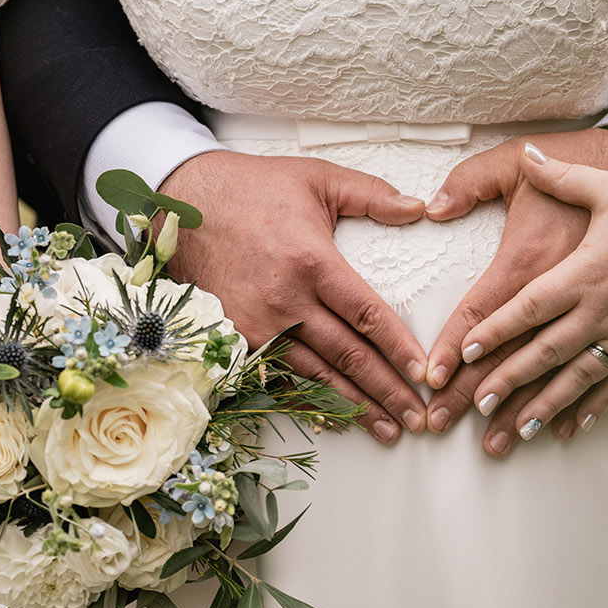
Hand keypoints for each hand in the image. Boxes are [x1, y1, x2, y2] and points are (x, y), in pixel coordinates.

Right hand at [160, 150, 429, 442]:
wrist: (184, 203)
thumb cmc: (253, 188)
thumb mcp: (316, 177)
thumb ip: (372, 194)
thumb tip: (420, 208)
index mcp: (311, 261)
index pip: (366, 315)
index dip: (398, 347)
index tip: (424, 372)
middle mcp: (285, 300)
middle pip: (348, 356)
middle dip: (387, 391)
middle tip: (418, 417)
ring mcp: (256, 323)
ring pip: (317, 375)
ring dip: (355, 407)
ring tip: (388, 429)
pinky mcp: (236, 336)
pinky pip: (282, 376)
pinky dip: (312, 399)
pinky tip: (336, 419)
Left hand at [422, 127, 607, 454]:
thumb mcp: (607, 187)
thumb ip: (560, 175)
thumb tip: (525, 154)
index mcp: (585, 271)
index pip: (530, 307)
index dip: (496, 331)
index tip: (466, 353)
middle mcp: (604, 308)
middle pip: (548, 351)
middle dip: (511, 380)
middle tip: (477, 405)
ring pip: (581, 376)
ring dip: (548, 405)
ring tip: (518, 430)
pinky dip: (597, 405)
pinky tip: (575, 427)